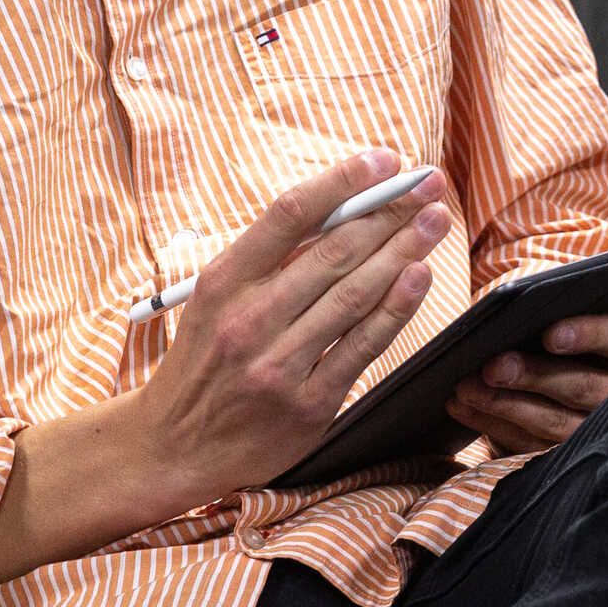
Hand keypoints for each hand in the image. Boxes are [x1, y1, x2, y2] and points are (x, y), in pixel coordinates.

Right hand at [126, 150, 446, 512]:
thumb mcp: (216, 300)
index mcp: (223, 282)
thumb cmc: (204, 361)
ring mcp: (280, 363)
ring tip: (434, 221)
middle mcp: (250, 319)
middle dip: (390, 212)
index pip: (290, 214)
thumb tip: (342, 209)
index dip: (344, 181)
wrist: (173, 446)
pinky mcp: (309, 404)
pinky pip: (362, 346)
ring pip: (354, 295)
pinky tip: (419, 278)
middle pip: (334, 251)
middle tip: (429, 186)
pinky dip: (396, 309)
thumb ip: (270, 261)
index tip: (384, 160)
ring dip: (403, 251)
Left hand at [449, 311, 607, 453]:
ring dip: (506, 404)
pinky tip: (465, 407)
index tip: (550, 334)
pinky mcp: (570, 458)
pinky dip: (493, 425)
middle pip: (584, 387)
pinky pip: (530, 448)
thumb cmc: (606, 348)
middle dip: (535, 376)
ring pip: (555, 424)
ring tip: (466, 386)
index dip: (591, 335)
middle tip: (492, 365)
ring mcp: (603, 434)